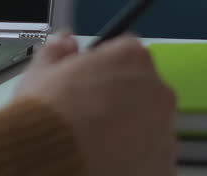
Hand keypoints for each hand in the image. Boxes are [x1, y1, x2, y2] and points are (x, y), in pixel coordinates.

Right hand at [16, 32, 176, 175]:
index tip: (88, 77)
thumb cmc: (47, 112)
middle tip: (90, 110)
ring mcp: (165, 131)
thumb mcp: (41, 71)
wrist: (52, 160)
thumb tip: (65, 43)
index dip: (104, 63)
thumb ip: (59, 51)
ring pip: (149, 123)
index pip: (126, 50)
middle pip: (143, 87)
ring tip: (96, 139)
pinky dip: (134, 156)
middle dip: (122, 95)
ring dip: (130, 126)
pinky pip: (151, 154)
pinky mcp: (164, 165)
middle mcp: (157, 91)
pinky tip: (106, 157)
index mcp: (131, 58)